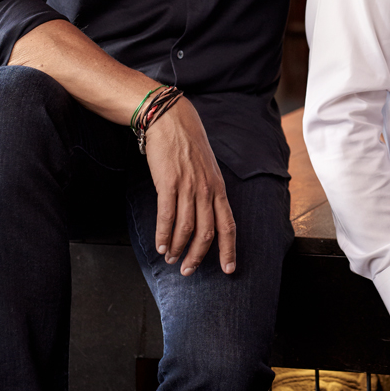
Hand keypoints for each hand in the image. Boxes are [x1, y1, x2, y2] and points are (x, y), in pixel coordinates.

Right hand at [144, 97, 237, 276]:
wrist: (171, 120)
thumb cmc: (188, 145)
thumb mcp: (207, 169)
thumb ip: (207, 191)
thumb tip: (205, 216)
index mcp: (218, 188)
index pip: (228, 225)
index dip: (229, 249)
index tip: (229, 269)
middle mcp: (206, 190)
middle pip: (207, 232)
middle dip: (198, 256)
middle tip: (188, 270)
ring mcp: (188, 187)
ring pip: (186, 228)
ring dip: (177, 247)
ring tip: (171, 258)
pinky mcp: (169, 183)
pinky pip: (167, 216)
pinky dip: (163, 234)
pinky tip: (160, 245)